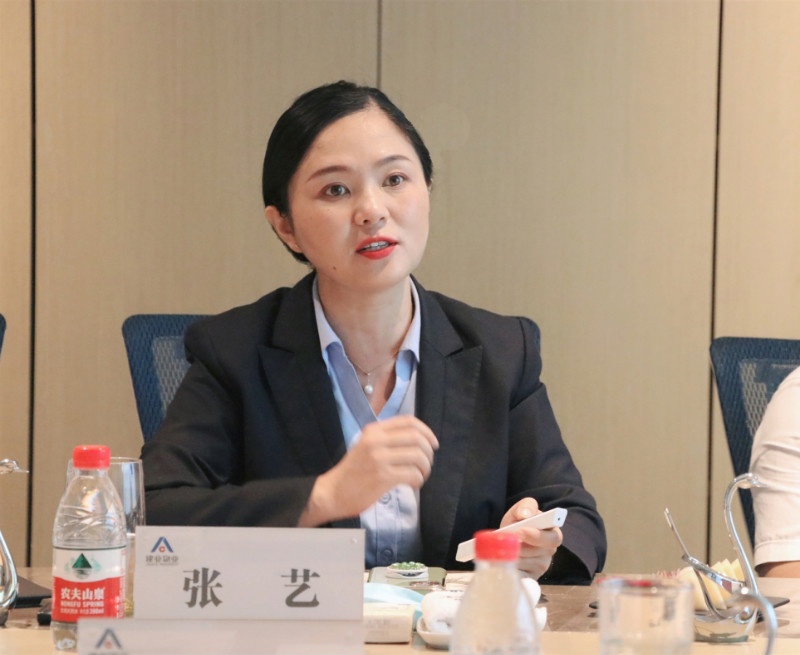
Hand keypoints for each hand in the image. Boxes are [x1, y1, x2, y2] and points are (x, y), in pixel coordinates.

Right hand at [299, 415, 438, 525]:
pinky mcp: (382, 477)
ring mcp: (379, 458)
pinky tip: (412, 485)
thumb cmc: (352, 472)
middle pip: (417, 438)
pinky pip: (412, 474)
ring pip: (418, 456)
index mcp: (374, 430)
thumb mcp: (366, 446)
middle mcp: (376, 440)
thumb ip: (387, 439)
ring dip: (425, 468)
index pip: (408, 421)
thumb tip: (418, 440)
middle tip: (426, 464)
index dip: (426, 431)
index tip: (433, 443)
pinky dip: (418, 480)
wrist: (332, 493)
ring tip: (419, 476)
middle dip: (429, 452)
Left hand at [501, 499, 562, 578]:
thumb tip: (525, 514)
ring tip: (505, 548)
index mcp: (551, 532)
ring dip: (516, 555)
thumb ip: (526, 506)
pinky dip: (513, 568)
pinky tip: (506, 561)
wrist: (506, 539)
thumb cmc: (516, 523)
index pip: (555, 537)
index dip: (538, 535)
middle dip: (525, 546)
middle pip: (544, 552)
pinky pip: (524, 575)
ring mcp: (542, 564)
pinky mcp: (532, 577)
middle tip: (509, 541)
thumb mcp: (519, 511)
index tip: (521, 530)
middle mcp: (550, 549)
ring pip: (531, 563)